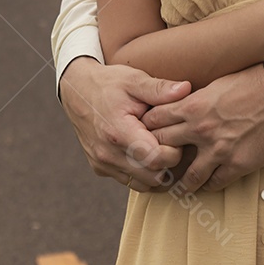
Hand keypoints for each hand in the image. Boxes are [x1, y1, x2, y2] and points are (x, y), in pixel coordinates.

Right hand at [59, 57, 190, 190]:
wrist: (77, 90)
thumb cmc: (109, 83)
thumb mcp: (134, 79)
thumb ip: (160, 88)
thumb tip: (186, 89)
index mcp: (118, 132)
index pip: (156, 159)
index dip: (174, 151)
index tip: (178, 135)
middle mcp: (108, 154)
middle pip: (153, 177)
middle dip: (170, 164)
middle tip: (175, 142)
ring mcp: (103, 164)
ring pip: (143, 184)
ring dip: (158, 171)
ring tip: (162, 147)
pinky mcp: (100, 168)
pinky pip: (129, 181)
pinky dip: (143, 173)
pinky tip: (148, 151)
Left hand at [143, 64, 263, 192]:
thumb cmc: (256, 80)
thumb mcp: (219, 83)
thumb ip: (198, 99)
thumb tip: (184, 105)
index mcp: (193, 105)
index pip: (154, 120)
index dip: (147, 128)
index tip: (145, 134)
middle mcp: (201, 129)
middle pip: (162, 148)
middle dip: (156, 155)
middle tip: (155, 162)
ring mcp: (219, 149)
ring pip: (187, 177)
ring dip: (181, 182)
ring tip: (177, 186)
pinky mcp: (238, 163)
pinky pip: (215, 183)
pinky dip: (209, 184)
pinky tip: (209, 183)